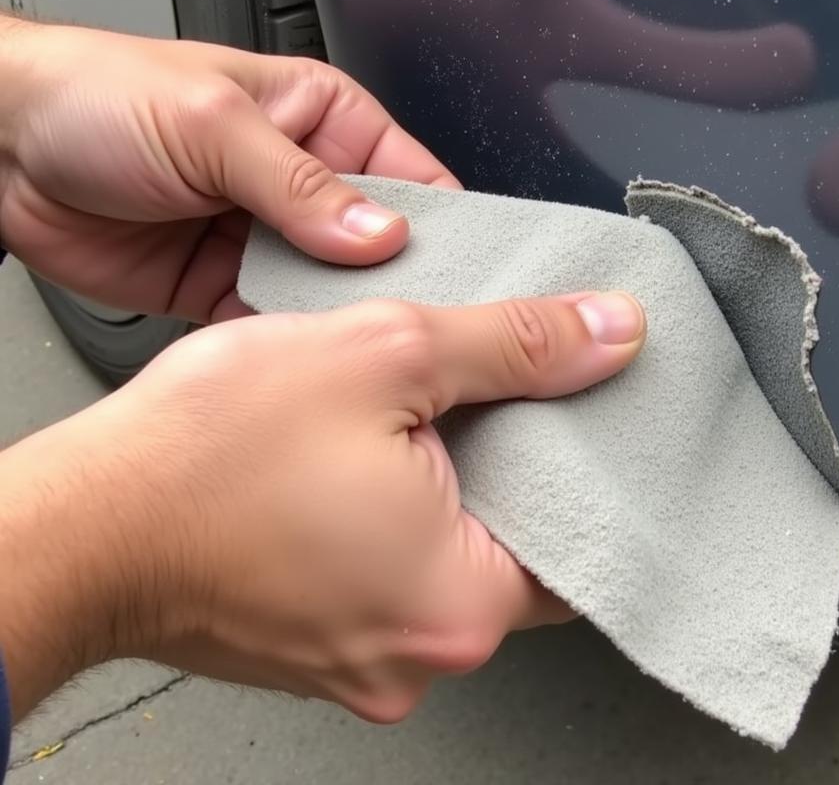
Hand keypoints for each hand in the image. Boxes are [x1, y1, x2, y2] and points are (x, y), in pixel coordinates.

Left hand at [0, 16, 457, 321]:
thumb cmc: (97, 94)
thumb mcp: (213, 124)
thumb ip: (300, 185)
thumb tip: (378, 234)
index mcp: (322, 119)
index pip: (412, 176)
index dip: (447, 223)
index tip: (472, 270)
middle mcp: (305, 182)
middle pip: (381, 245)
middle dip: (399, 284)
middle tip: (422, 326)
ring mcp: (265, 238)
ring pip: (332, 291)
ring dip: (343, 319)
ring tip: (367, 350)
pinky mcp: (225, 286)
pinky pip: (275, 322)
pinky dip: (289, 344)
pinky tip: (303, 360)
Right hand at [0, 289, 645, 720]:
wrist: (80, 522)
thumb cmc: (205, 452)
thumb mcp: (383, 353)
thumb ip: (513, 344)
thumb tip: (608, 331)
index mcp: (459, 604)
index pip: (586, 533)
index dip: (588, 454)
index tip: (580, 405)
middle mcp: (421, 656)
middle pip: (518, 542)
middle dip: (511, 457)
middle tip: (496, 389)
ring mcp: (365, 659)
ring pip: (448, 553)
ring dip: (444, 481)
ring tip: (423, 414)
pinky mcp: (321, 643)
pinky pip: (392, 570)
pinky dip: (394, 512)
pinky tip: (368, 457)